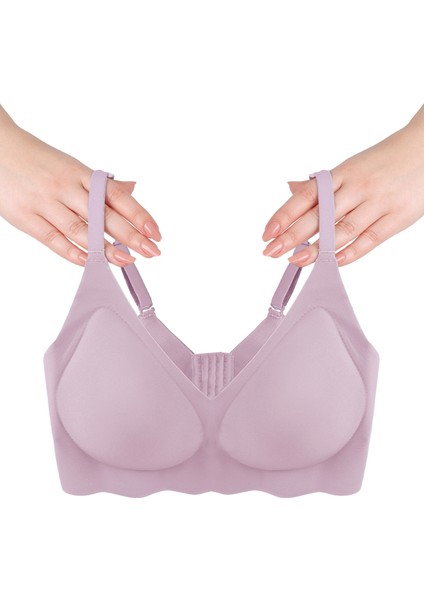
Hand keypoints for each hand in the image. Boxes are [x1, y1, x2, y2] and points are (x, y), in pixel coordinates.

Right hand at [0, 106, 161, 266]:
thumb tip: (133, 189)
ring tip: (126, 260)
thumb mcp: (72, 166)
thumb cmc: (38, 161)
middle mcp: (66, 187)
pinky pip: (53, 239)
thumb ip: (102, 184)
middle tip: (151, 251)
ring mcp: (46, 203)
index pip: (116, 196)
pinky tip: (91, 262)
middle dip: (130, 235)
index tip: (155, 232)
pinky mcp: (27, 218)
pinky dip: (73, 253)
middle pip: (103, 215)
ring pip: (81, 230)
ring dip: (105, 248)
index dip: (138, 215)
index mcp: (81, 173)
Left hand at [262, 105, 423, 266]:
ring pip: (343, 230)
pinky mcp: (396, 218)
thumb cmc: (384, 161)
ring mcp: (377, 203)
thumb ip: (321, 184)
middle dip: (293, 235)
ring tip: (297, 260)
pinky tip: (333, 263)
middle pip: (320, 215)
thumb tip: (290, 189)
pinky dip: (351, 253)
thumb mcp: (350, 166)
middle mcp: (357, 187)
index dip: (285, 215)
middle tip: (272, 251)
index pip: (306, 196)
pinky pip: (370, 239)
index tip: (267, 233)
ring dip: (318, 248)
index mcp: (342, 173)